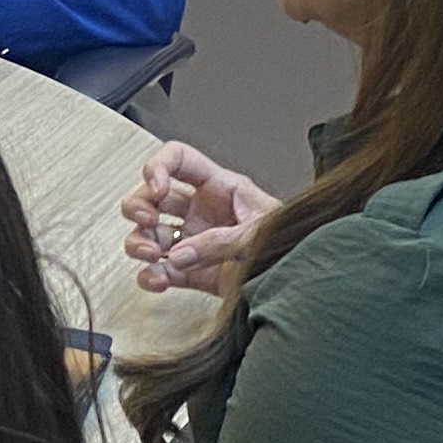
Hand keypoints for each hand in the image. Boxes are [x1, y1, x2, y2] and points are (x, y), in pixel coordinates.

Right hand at [123, 142, 278, 294]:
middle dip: (138, 207)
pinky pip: (160, 272)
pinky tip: (158, 280)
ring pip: (147, 235)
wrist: (304, 283)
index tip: (157, 188)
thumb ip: (221, 241)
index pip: (178, 159)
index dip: (159, 166)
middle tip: (148, 222)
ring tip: (151, 256)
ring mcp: (194, 242)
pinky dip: (151, 277)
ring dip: (139, 243)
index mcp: (219, 187)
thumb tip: (180, 255)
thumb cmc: (293, 244)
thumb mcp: (261, 232)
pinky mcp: (193, 273)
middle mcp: (200, 211)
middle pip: (150, 197)